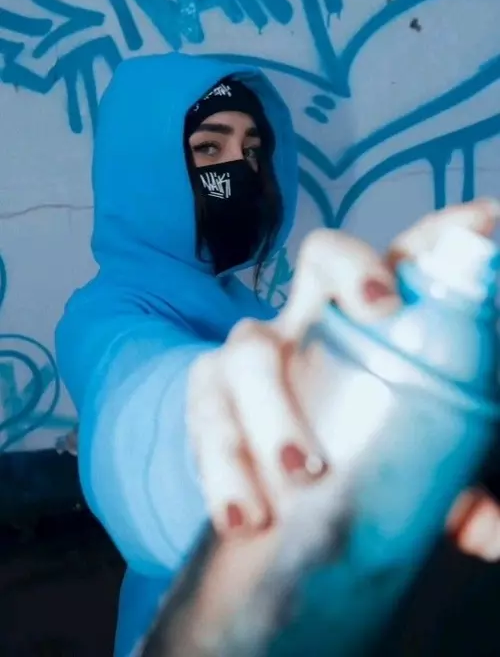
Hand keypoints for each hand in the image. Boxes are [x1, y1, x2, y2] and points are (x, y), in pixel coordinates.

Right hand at [188, 198, 499, 558]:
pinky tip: (240, 515)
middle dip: (351, 271)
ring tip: (299, 473)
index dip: (441, 235)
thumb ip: (450, 488)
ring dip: (274, 410)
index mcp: (367, 315)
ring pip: (252, 350)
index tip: (486, 225)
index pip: (406, 253)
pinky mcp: (208, 402)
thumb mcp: (403, 455)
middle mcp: (310, 316)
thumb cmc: (348, 438)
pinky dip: (222, 470)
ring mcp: (252, 353)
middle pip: (322, 258)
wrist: (257, 469)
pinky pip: (206, 420)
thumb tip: (492, 533)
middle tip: (380, 308)